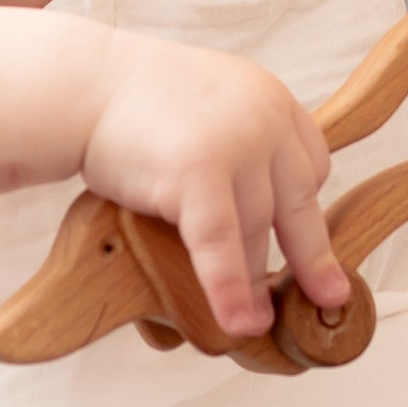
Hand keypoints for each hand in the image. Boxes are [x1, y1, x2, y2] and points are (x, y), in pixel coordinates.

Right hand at [82, 32, 347, 341]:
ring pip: (256, 230)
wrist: (80, 84)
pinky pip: (222, 244)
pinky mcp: (198, 173)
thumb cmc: (129, 99)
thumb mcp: (205, 100)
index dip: (301, 205)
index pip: (310, 161)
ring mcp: (235, 145)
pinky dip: (230, 288)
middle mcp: (263, 118)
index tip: (295, 236)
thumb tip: (247, 197)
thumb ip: (235, 136)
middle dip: (311, 256)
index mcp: (269, 97)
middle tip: (327, 294)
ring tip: (254, 322)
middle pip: (298, 201)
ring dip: (256, 283)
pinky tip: (238, 322)